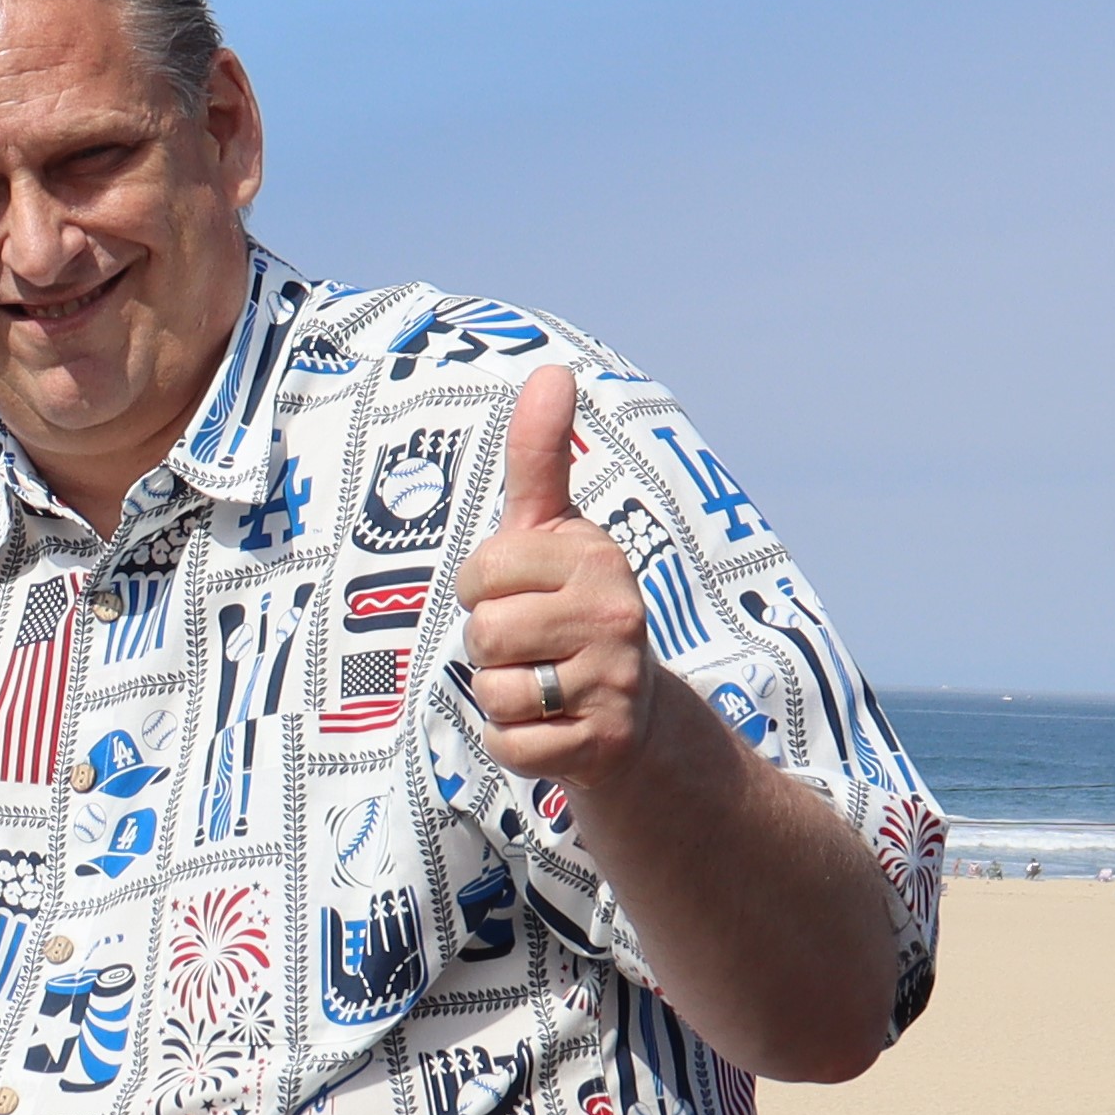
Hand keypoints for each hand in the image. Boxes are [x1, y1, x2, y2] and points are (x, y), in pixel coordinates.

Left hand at [454, 366, 650, 777]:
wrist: (632, 719)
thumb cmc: (571, 609)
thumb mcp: (554, 531)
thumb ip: (540, 456)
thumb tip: (551, 369)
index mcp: (597, 555)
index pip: (482, 572)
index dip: (482, 590)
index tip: (520, 595)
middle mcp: (617, 612)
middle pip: (484, 632)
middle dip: (490, 646)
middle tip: (532, 647)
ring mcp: (614, 679)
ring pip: (493, 690)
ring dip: (501, 696)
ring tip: (542, 685)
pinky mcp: (603, 742)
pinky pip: (509, 745)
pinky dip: (514, 745)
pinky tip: (551, 728)